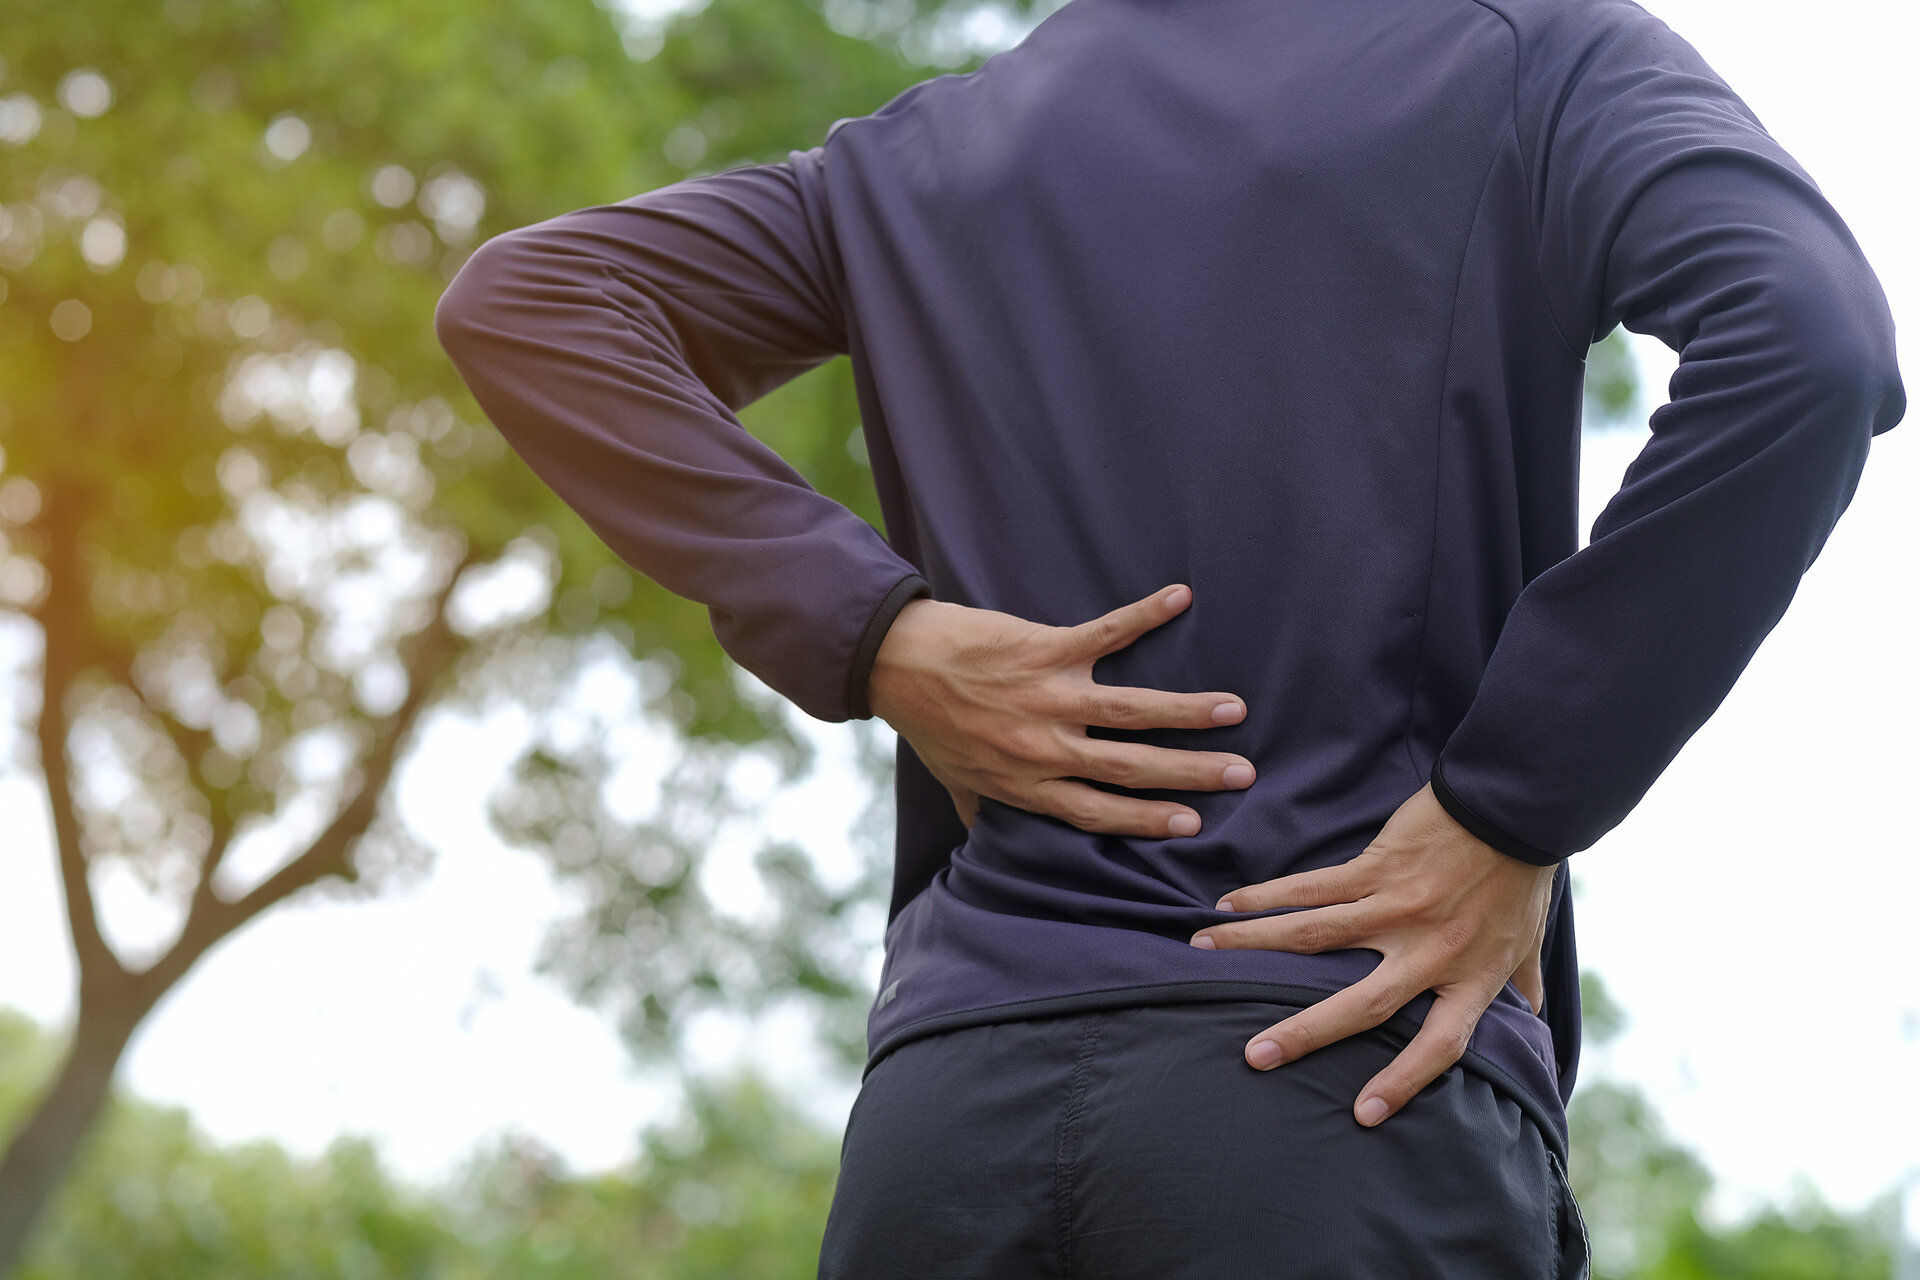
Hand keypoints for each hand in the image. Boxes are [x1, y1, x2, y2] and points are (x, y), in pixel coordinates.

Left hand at [866, 584, 1254, 836]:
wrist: (894, 662)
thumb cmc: (927, 723)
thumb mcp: (956, 780)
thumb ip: (984, 812)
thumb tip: (991, 847)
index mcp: (1027, 783)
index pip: (1099, 811)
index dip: (1148, 820)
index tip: (1193, 825)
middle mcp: (1044, 747)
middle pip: (1129, 767)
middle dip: (1190, 773)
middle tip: (1242, 773)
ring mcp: (1048, 696)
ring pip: (1131, 710)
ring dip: (1186, 711)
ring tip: (1233, 710)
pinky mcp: (1045, 648)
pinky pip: (1106, 632)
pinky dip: (1144, 615)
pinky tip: (1179, 598)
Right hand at [1188, 782, 1556, 1126]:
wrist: (1514, 806)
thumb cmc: (1519, 875)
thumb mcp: (1526, 938)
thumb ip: (1522, 981)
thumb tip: (1532, 1016)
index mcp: (1470, 976)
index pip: (1439, 1045)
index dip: (1404, 1081)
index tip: (1363, 1115)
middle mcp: (1431, 951)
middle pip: (1364, 1005)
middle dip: (1305, 1033)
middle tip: (1255, 1056)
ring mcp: (1398, 908)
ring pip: (1315, 938)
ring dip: (1255, 948)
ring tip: (1205, 958)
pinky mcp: (1376, 868)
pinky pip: (1311, 888)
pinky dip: (1267, 899)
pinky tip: (1229, 906)